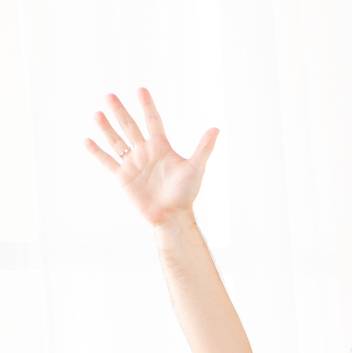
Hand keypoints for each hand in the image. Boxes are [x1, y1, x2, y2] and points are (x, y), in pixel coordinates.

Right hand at [85, 89, 217, 226]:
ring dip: (106, 127)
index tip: (140, 89)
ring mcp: (133, 163)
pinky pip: (107, 161)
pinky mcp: (123, 177)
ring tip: (97, 112)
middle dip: (120, 111)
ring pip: (116, 140)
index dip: (147, 106)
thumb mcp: (196, 168)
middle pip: (130, 126)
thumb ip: (204, 148)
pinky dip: (96, 152)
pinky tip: (87, 140)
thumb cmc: (186, 194)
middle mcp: (145, 152)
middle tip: (110, 95)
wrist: (172, 216)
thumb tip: (216, 128)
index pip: (153, 121)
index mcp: (162, 147)